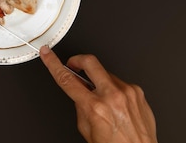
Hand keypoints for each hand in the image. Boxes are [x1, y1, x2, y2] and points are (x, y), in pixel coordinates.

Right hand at [39, 46, 156, 142]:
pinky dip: (114, 89)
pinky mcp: (137, 91)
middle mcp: (112, 96)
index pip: (67, 79)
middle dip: (78, 59)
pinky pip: (120, 82)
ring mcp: (127, 91)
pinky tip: (116, 103)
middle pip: (90, 62)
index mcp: (95, 107)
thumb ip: (80, 106)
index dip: (53, 64)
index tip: (47, 54)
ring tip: (102, 97)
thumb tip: (78, 88)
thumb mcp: (87, 130)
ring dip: (99, 80)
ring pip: (106, 73)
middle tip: (74, 64)